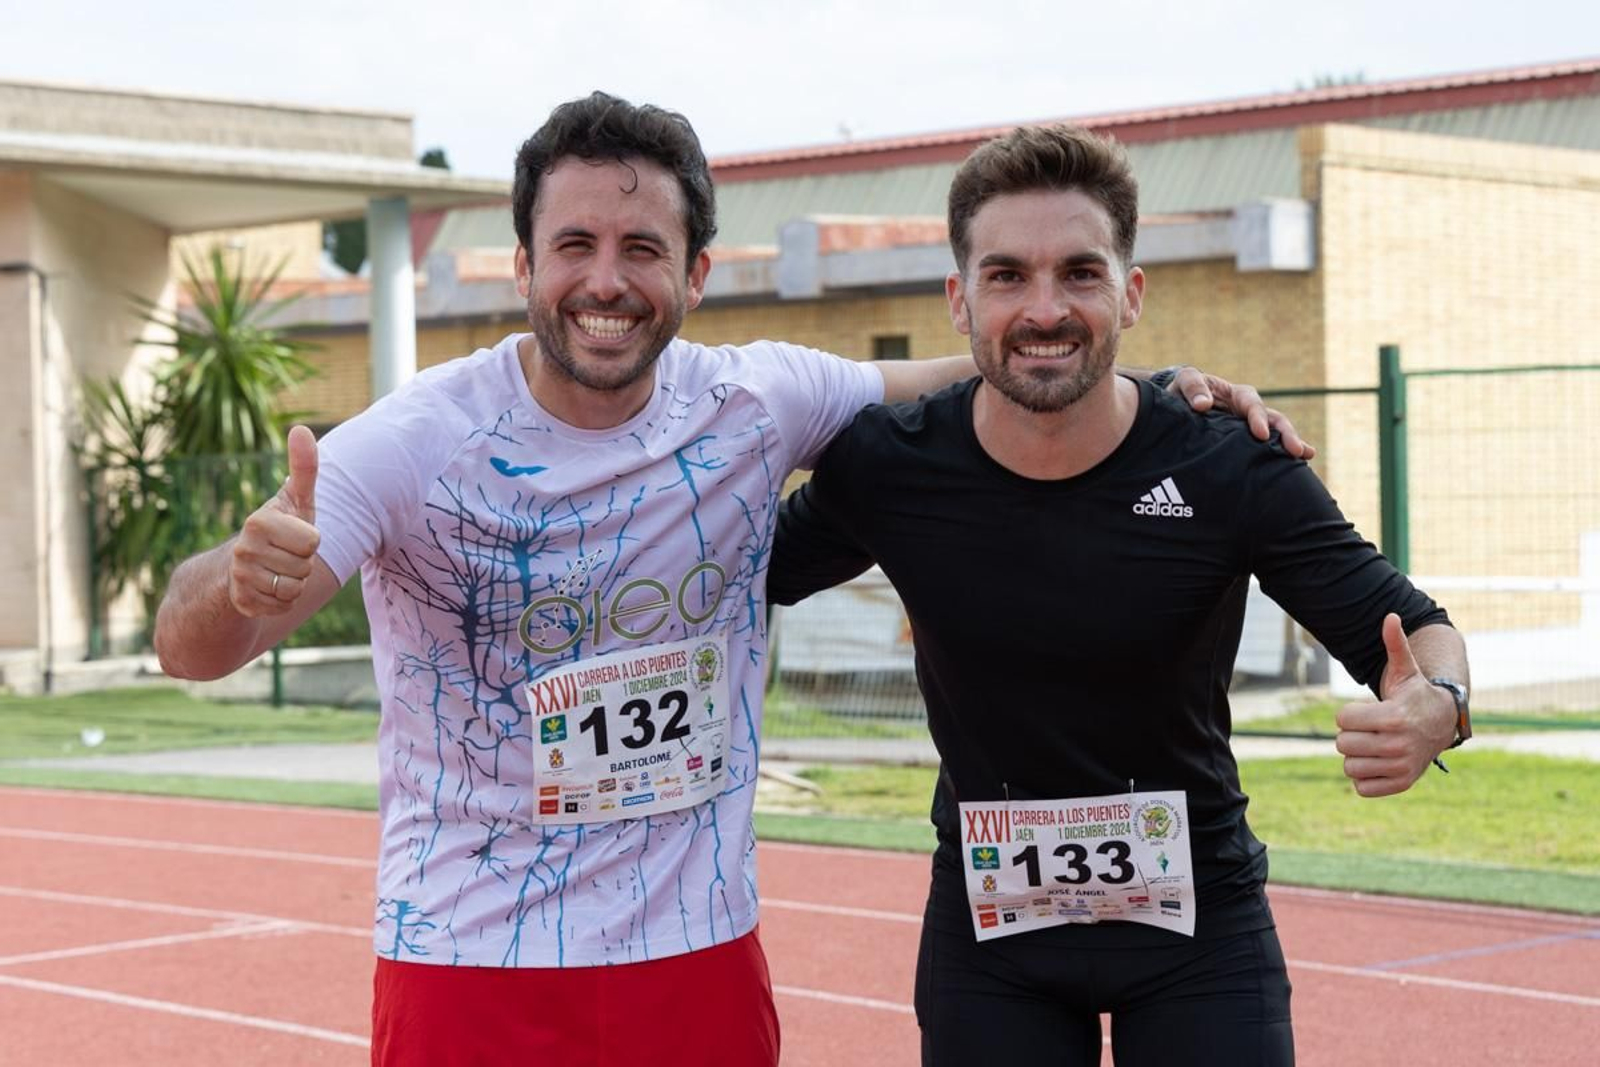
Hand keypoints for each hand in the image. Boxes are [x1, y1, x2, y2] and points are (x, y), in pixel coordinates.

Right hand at [229, 425, 320, 617]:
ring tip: (277, 570)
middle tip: (285, 554)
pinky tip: (268, 588)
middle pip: (305, 566)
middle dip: (302, 563)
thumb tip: (301, 429)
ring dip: (294, 583)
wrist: (243, 567)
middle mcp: (243, 549)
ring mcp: (240, 578)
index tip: (293, 534)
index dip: (310, 541)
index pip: (312, 541)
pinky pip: (283, 606)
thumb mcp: (295, 499)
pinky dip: (282, 601)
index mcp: (259, 521)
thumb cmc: (280, 527)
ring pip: (295, 589)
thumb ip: (303, 467)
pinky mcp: (242, 603)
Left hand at [1166, 367, 1315, 459]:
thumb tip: (1203, 405)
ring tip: (1306, 456)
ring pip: (1276, 436)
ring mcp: (1250, 429)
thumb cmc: (1184, 391)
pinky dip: (1278, 458)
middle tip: (1297, 451)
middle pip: (1274, 421)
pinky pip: (1264, 450)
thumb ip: (1193, 388)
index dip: (1258, 419)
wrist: (1178, 406)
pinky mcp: (1246, 444)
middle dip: (1287, 435)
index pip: (1252, 405)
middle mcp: (1249, 412)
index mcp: (1237, 395)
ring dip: (1291, 446)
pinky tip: (1292, 471)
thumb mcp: (1185, 382)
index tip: (1260, 435)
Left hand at [1334, 614, 1457, 796]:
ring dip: (1357, 756)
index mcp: (1393, 717)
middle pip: (1343, 744)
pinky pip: (1361, 788)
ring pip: (1349, 767)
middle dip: (1352, 735)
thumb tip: (1390, 616)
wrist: (1442, 724)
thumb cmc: (1415, 695)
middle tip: (1371, 729)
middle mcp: (1398, 745)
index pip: (1342, 719)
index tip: (1368, 711)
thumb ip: (1395, 645)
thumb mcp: (1405, 671)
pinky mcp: (1401, 785)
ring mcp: (1401, 767)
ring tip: (1375, 745)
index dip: (1350, 714)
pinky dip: (1365, 778)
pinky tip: (1379, 763)